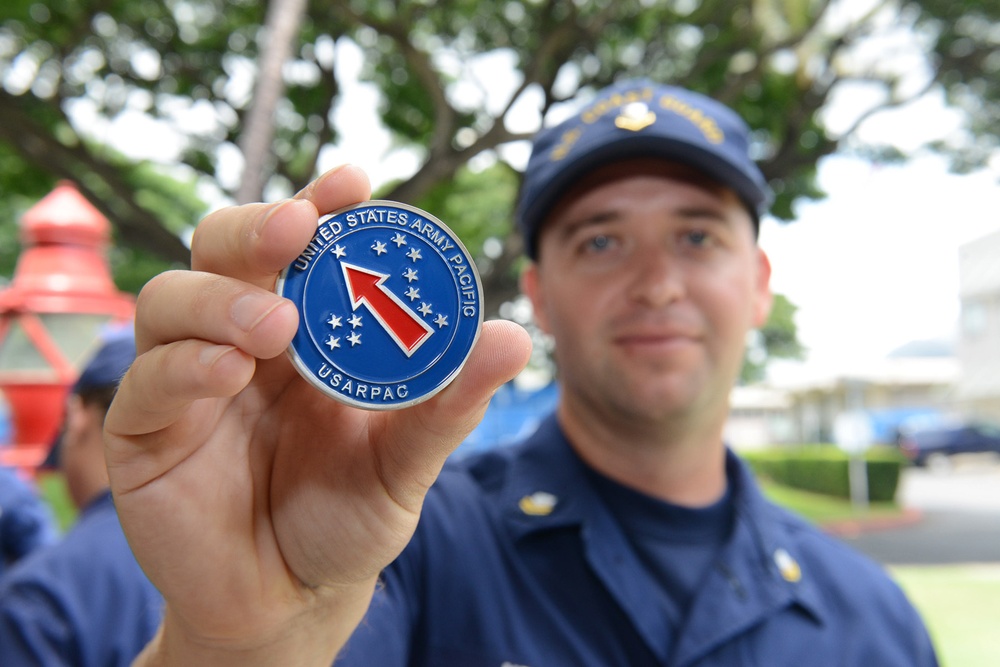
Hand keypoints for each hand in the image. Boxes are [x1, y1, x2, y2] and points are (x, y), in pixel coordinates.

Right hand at [104, 165, 531, 665]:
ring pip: (171, 298)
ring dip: (222, 298)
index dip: (320, 205)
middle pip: (224, 249)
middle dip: (258, 227)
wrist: (294, 599)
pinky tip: (228, 372)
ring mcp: (188, 378)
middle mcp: (242, 337)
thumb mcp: (406, 460)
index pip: (302, 248)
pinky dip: (186, 365)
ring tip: (274, 325)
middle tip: (299, 227)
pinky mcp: (145, 429)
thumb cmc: (349, 517)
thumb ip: (448, 404)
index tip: (352, 182)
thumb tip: (514, 337)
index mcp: (306, 331)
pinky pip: (149, 380)